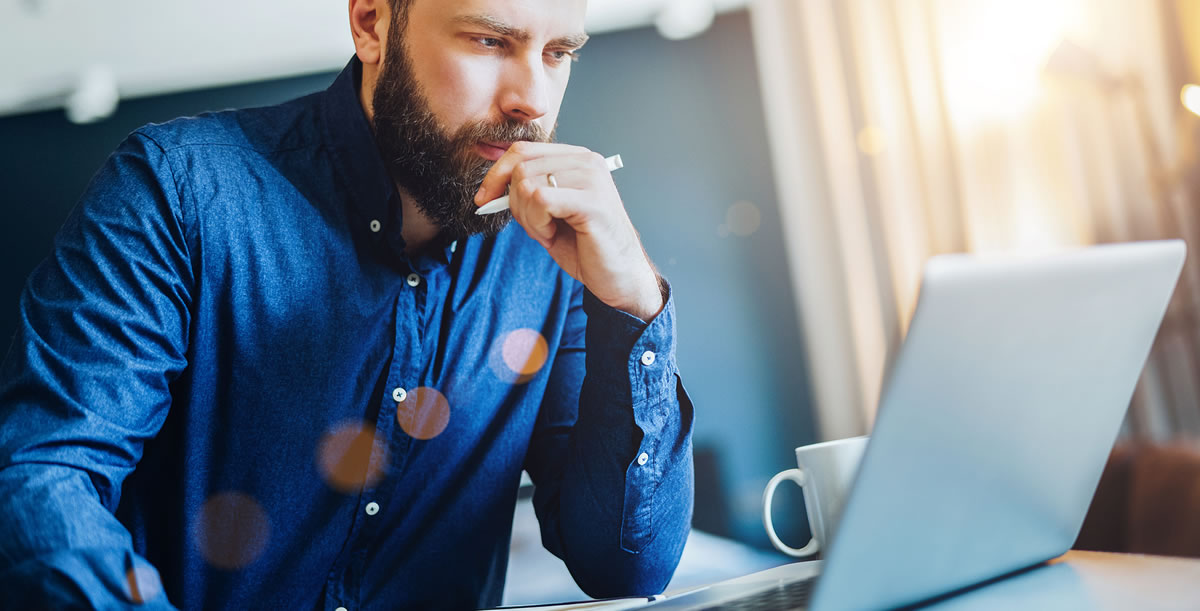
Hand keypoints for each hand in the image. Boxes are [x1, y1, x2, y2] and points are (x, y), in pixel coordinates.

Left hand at [475, 142, 663, 319]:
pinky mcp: (592, 201)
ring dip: (528, 218)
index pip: (523, 150)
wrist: (618, 277)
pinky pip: (540, 200)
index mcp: (576, 159)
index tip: (483, 200)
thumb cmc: (585, 246)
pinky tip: (554, 235)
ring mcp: (592, 178)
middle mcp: (587, 161)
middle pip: (521, 167)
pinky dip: (538, 223)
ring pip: (527, 184)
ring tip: (550, 232)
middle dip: (515, 204)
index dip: (496, 174)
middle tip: (536, 227)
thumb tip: (490, 188)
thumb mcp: (549, 213)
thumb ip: (527, 192)